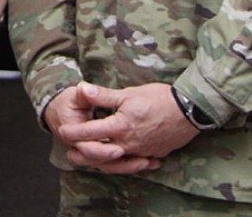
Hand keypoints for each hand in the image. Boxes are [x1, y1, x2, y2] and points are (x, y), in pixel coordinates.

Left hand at [58, 82, 198, 172]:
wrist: (190, 110)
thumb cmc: (158, 98)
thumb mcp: (128, 93)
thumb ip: (103, 95)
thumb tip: (81, 88)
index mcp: (121, 126)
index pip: (91, 132)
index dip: (75, 132)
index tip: (62, 131)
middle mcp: (129, 143)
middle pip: (101, 153)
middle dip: (83, 152)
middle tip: (70, 150)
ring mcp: (141, 152)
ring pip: (116, 162)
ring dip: (100, 160)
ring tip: (88, 158)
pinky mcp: (152, 155)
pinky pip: (132, 163)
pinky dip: (121, 163)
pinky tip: (116, 159)